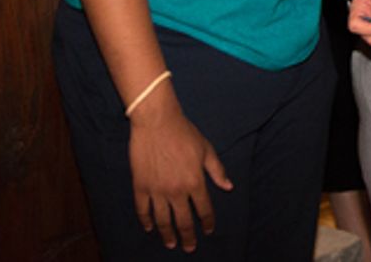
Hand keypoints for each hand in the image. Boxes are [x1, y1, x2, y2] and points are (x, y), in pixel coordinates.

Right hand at [128, 96, 232, 250]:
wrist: (157, 122)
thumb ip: (217, 171)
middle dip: (188, 236)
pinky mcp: (140, 186)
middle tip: (189, 247)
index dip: (207, 222)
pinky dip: (146, 221)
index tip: (208, 231)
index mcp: (195, 182)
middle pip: (183, 221)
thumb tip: (229, 187)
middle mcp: (177, 190)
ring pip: (163, 220)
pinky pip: (143, 209)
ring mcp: (157, 190)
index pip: (204, 209)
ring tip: (171, 243)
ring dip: (168, 234)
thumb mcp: (206, 150)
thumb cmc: (184, 133)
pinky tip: (150, 228)